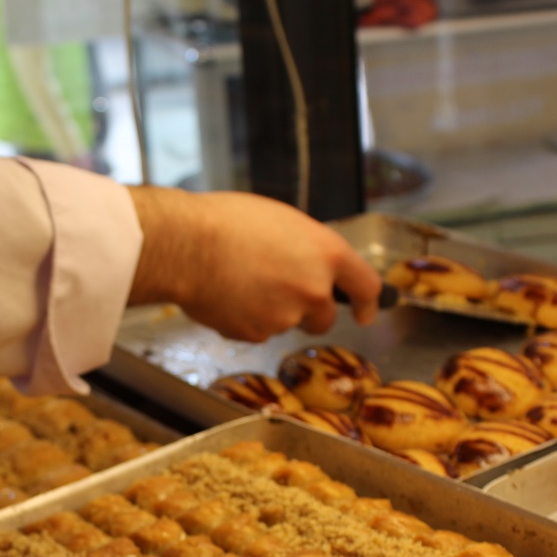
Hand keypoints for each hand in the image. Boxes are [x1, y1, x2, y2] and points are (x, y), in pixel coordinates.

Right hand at [126, 187, 382, 341]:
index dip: (370, 302)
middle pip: (326, 317)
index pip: (367, 286)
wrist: (186, 246)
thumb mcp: (282, 221)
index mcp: (326, 253)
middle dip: (311, 312)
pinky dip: (246, 319)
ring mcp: (286, 316)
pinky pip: (257, 331)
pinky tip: (226, 295)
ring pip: (287, 324)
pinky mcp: (256, 334)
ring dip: (273, 311)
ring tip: (241, 282)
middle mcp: (314, 289)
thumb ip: (306, 249)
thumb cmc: (227, 222)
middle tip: (282, 293)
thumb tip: (308, 265)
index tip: (367, 311)